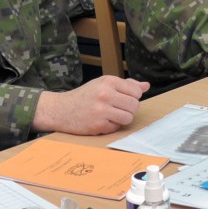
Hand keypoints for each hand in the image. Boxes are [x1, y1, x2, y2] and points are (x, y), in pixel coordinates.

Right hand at [32, 76, 149, 134]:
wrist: (61, 109)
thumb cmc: (84, 96)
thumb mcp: (103, 84)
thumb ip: (126, 85)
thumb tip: (146, 86)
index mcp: (108, 81)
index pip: (136, 91)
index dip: (133, 97)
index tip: (123, 99)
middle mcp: (105, 94)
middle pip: (134, 105)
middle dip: (129, 109)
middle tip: (117, 108)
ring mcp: (101, 110)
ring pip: (128, 118)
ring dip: (122, 119)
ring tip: (112, 115)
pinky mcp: (98, 125)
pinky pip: (117, 127)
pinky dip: (112, 126)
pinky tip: (102, 121)